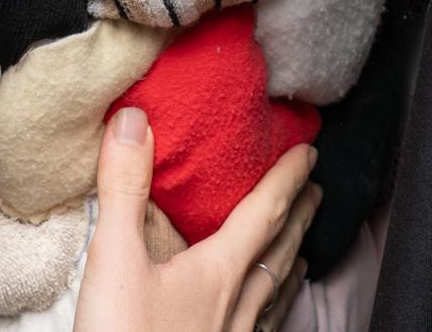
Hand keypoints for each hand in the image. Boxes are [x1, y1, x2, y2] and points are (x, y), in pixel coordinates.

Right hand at [75, 108, 319, 331]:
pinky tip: (261, 324)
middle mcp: (235, 308)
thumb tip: (133, 119)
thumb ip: (123, 188)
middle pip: (278, 254)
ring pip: (273, 299)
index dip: (285, 179)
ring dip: (289, 266)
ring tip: (302, 254)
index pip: (263, 214)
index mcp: (219, 273)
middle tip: (317, 192)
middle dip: (298, 219)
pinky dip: (270, 316)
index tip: (308, 153)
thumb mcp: (114, 260)